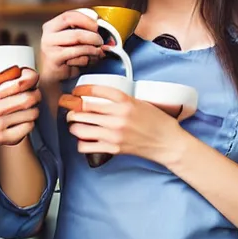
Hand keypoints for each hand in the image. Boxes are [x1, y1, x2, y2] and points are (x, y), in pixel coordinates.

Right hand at [0, 71, 38, 159]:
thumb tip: (14, 71)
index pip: (18, 81)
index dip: (31, 78)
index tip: (32, 80)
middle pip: (29, 97)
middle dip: (36, 96)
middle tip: (34, 97)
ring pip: (31, 113)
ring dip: (33, 111)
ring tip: (28, 111)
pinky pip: (26, 129)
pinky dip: (28, 126)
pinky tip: (21, 124)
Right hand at [39, 9, 109, 86]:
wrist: (56, 76)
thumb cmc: (69, 56)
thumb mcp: (77, 40)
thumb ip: (86, 31)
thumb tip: (106, 29)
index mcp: (53, 25)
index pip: (70, 15)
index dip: (87, 19)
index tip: (98, 25)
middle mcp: (48, 34)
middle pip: (77, 30)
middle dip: (94, 36)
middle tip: (101, 42)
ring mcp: (49, 46)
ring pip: (78, 40)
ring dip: (93, 48)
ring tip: (97, 52)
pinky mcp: (53, 58)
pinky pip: (77, 53)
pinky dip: (87, 57)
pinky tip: (87, 61)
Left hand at [62, 85, 185, 164]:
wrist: (167, 142)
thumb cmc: (158, 122)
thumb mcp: (142, 104)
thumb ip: (122, 101)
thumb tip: (101, 100)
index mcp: (127, 102)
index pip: (97, 91)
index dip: (81, 90)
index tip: (76, 92)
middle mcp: (118, 117)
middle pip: (83, 109)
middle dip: (72, 108)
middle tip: (70, 108)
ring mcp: (114, 134)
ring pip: (79, 128)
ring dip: (74, 126)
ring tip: (76, 124)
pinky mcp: (112, 148)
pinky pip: (85, 146)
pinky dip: (81, 142)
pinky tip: (85, 139)